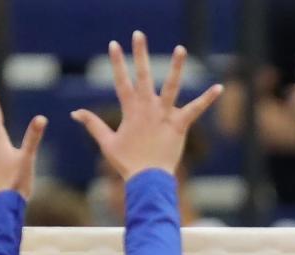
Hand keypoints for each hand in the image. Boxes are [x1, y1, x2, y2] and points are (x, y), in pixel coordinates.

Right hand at [71, 31, 221, 179]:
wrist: (148, 179)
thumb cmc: (128, 163)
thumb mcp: (107, 143)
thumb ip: (93, 124)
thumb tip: (75, 113)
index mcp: (130, 111)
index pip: (121, 81)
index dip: (117, 63)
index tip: (114, 44)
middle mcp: (147, 108)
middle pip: (142, 76)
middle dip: (140, 54)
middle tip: (138, 34)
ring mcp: (164, 115)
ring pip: (171, 86)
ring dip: (175, 67)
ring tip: (180, 49)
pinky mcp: (180, 125)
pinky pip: (196, 109)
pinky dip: (208, 99)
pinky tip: (219, 87)